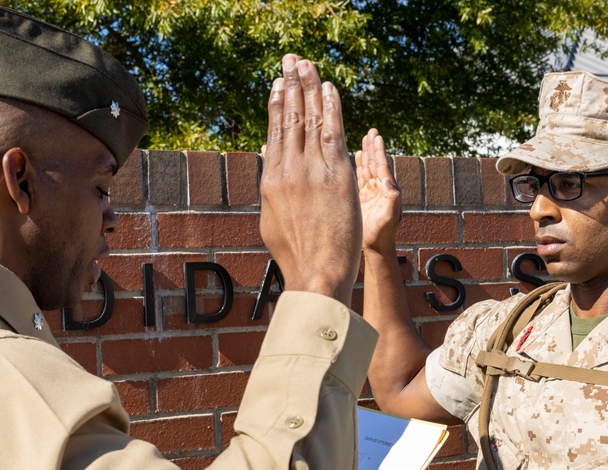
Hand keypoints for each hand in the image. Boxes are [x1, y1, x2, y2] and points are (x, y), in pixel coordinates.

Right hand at [259, 54, 360, 305]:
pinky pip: (332, 131)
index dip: (277, 103)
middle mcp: (288, 169)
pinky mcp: (336, 175)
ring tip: (306, 63)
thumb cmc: (297, 255)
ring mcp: (311, 170)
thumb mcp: (273, 218)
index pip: (275, 132)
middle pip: (290, 117)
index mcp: (271, 180)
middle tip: (291, 59)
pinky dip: (330, 107)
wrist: (315, 272)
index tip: (278, 83)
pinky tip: (328, 88)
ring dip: (308, 87)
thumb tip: (270, 161)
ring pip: (309, 118)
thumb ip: (273, 187)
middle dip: (290, 84)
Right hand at [355, 129, 401, 253]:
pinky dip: (357, 166)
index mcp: (387, 190)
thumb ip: (392, 199)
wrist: (376, 247)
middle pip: (375, 163)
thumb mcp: (389, 217)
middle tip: (371, 131)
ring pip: (367, 168)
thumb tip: (389, 181)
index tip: (376, 136)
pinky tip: (356, 156)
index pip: (381, 166)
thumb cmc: (383, 234)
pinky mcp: (361, 198)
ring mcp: (370, 192)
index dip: (378, 151)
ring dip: (365, 153)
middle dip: (372, 147)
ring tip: (364, 138)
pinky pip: (359, 178)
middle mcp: (379, 188)